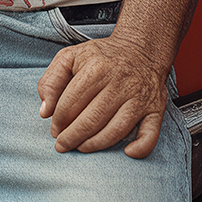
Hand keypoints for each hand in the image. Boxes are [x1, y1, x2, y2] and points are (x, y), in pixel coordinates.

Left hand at [36, 34, 167, 157]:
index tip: (54, 131)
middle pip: (91, 120)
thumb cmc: (101, 57)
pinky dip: (140, 148)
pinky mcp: (156, 109)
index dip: (59, 121)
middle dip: (72, 137)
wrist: (140, 49)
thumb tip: (45, 111)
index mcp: (96, 68)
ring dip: (95, 145)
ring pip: (116, 130)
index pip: (71, 103)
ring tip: (81, 147)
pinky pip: (151, 134)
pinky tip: (126, 152)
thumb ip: (51, 81)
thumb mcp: (69, 57)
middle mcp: (120, 83)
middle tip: (63, 145)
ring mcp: (139, 97)